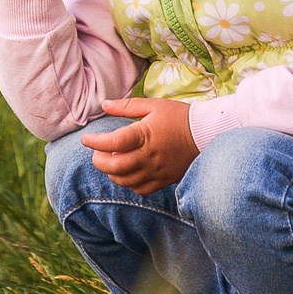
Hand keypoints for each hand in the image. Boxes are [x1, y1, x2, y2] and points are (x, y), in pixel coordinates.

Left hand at [80, 98, 198, 192]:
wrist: (206, 133)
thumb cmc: (178, 116)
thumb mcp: (153, 105)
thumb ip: (126, 106)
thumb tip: (104, 104)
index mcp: (145, 135)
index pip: (113, 143)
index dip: (95, 142)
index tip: (86, 140)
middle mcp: (149, 155)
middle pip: (115, 167)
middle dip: (99, 161)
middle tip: (97, 154)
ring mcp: (157, 170)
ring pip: (125, 181)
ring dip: (112, 173)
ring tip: (111, 162)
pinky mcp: (164, 180)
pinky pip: (141, 189)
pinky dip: (129, 183)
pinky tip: (128, 172)